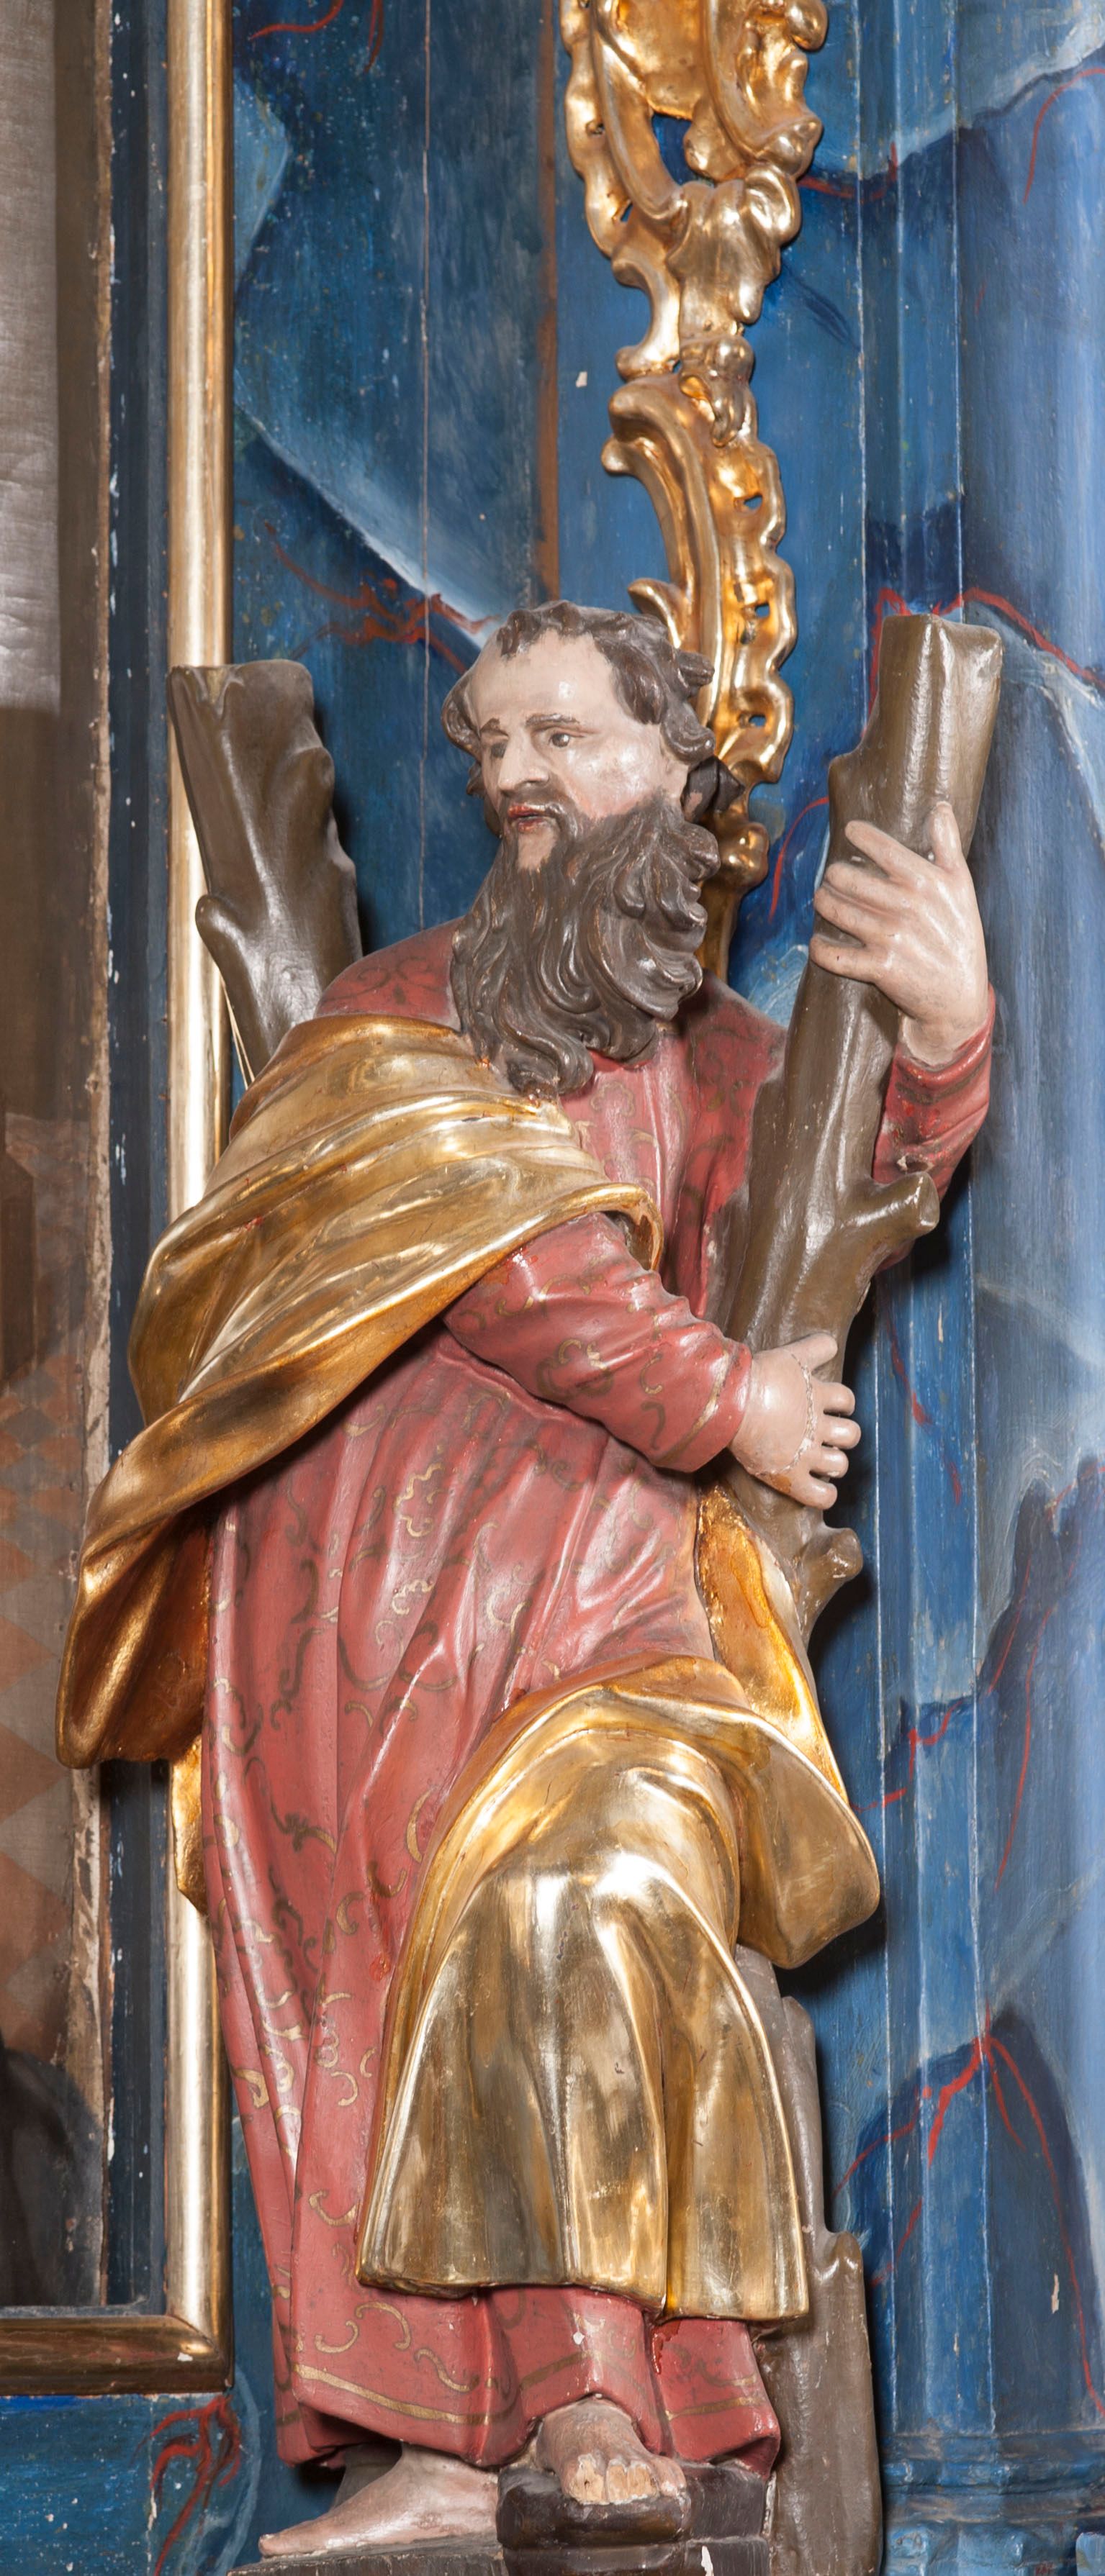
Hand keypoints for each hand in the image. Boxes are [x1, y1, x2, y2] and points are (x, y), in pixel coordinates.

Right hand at [731, 1332, 859, 1506]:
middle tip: (825, 1437)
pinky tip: (819, 1489)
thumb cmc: (756, 1376)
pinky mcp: (791, 1476)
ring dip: (835, 1464)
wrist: (730, 1402)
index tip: (830, 1407)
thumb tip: (832, 1341)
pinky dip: (825, 1495)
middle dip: (843, 1436)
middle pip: (851, 1435)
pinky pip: (821, 1495)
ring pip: (840, 1465)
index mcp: (819, 1397)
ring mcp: (806, 1453)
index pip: (847, 1399)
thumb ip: (814, 1348)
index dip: (842, 1404)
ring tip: (821, 1463)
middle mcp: (818, 1426)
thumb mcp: (790, 1354)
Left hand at [809, 801, 988, 1065]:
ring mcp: (891, 937)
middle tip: (833, 878)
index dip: (861, 835)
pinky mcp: (879, 968)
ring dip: (823, 903)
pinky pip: (835, 955)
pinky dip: (820, 949)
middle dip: (834, 876)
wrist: (961, 996)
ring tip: (823, 900)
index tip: (849, 831)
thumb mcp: (963, 887)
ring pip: (837, 911)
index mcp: (926, 882)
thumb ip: (949, 845)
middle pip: (848, 878)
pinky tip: (817, 942)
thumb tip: (940, 807)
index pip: (884, 848)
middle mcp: (907, 906)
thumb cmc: (961, 937)